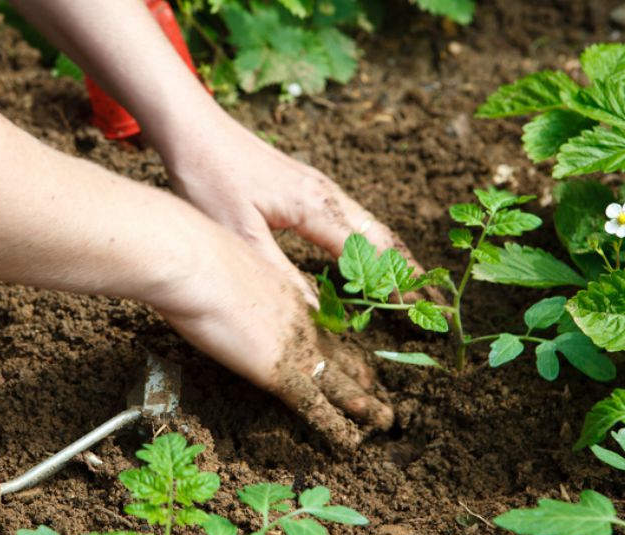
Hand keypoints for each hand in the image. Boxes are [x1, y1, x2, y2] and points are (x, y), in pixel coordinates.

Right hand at [148, 222, 393, 450]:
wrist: (193, 263)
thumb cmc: (194, 258)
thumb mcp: (225, 264)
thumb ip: (234, 282)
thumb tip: (218, 287)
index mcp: (286, 291)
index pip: (320, 323)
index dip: (335, 341)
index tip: (347, 352)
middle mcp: (300, 318)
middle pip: (339, 351)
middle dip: (359, 373)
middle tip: (377, 390)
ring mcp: (295, 345)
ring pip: (340, 381)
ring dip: (364, 404)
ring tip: (385, 421)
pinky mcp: (281, 371)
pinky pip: (316, 406)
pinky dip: (336, 426)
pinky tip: (350, 441)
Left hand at [153, 107, 420, 303]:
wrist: (193, 129)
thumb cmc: (210, 177)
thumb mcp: (240, 235)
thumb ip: (279, 275)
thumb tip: (314, 315)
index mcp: (315, 207)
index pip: (370, 254)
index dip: (395, 286)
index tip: (419, 313)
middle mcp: (326, 193)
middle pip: (382, 237)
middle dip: (408, 271)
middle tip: (432, 304)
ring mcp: (318, 185)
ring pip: (369, 224)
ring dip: (392, 255)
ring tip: (411, 285)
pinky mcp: (305, 182)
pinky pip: (351, 215)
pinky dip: (369, 240)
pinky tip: (364, 255)